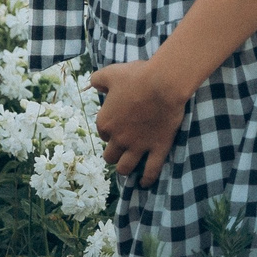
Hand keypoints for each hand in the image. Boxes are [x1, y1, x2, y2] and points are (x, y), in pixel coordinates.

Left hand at [90, 59, 187, 186]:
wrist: (164, 83)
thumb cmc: (137, 76)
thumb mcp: (112, 73)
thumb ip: (97, 79)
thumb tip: (92, 84)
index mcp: (105, 122)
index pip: (102, 134)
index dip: (109, 130)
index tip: (117, 124)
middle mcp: (118, 138)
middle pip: (109, 156)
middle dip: (113, 153)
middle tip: (121, 147)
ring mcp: (138, 146)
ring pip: (124, 168)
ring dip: (125, 168)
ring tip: (128, 166)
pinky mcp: (157, 148)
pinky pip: (151, 171)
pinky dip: (147, 179)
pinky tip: (144, 183)